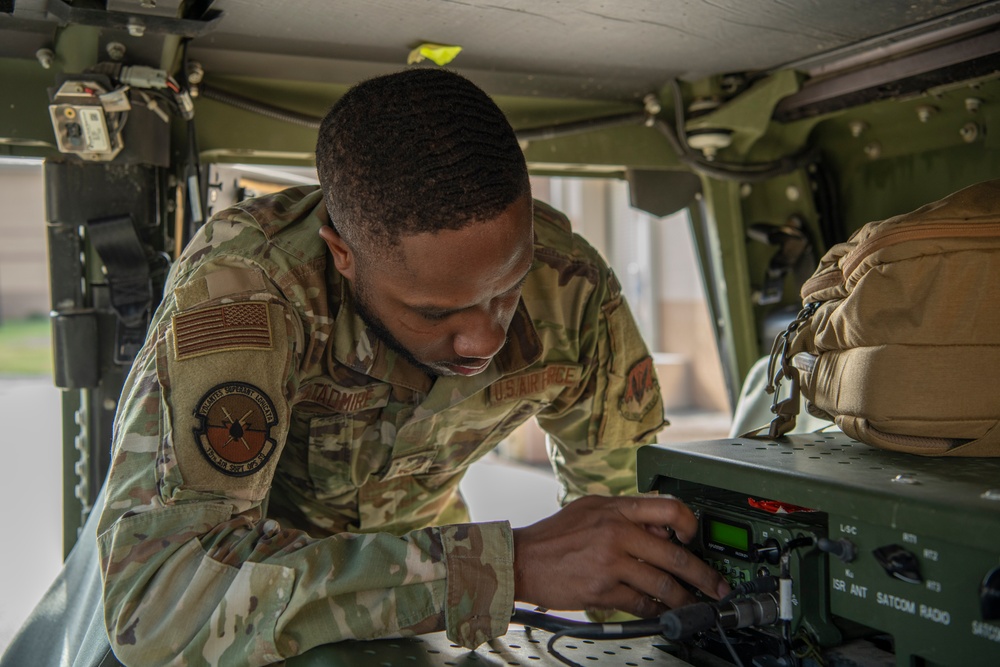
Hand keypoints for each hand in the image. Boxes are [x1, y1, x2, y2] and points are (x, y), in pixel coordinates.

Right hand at [511, 495, 728, 617]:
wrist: (520, 560)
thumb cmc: (552, 537)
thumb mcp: (588, 510)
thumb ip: (623, 515)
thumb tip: (658, 528)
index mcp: (615, 509)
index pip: (667, 508)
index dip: (690, 524)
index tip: (697, 538)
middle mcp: (615, 532)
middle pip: (674, 553)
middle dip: (703, 575)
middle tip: (717, 586)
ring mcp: (610, 563)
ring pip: (663, 583)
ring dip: (685, 599)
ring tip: (695, 606)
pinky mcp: (602, 590)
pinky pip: (641, 604)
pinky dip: (658, 612)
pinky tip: (665, 614)